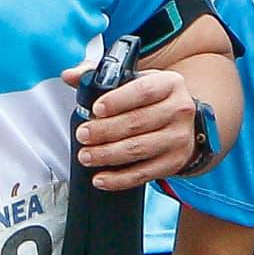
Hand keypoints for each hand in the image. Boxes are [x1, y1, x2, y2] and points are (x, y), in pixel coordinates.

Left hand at [72, 64, 203, 189]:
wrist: (184, 124)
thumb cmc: (152, 100)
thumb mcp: (134, 81)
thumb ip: (100, 75)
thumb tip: (69, 76)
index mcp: (169, 84)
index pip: (143, 91)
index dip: (117, 101)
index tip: (95, 109)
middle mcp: (179, 110)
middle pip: (138, 122)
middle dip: (105, 131)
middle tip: (83, 135)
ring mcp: (179, 138)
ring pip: (138, 149)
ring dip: (107, 155)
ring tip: (86, 156)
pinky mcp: (174, 162)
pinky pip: (143, 174)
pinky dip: (119, 179)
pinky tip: (100, 178)